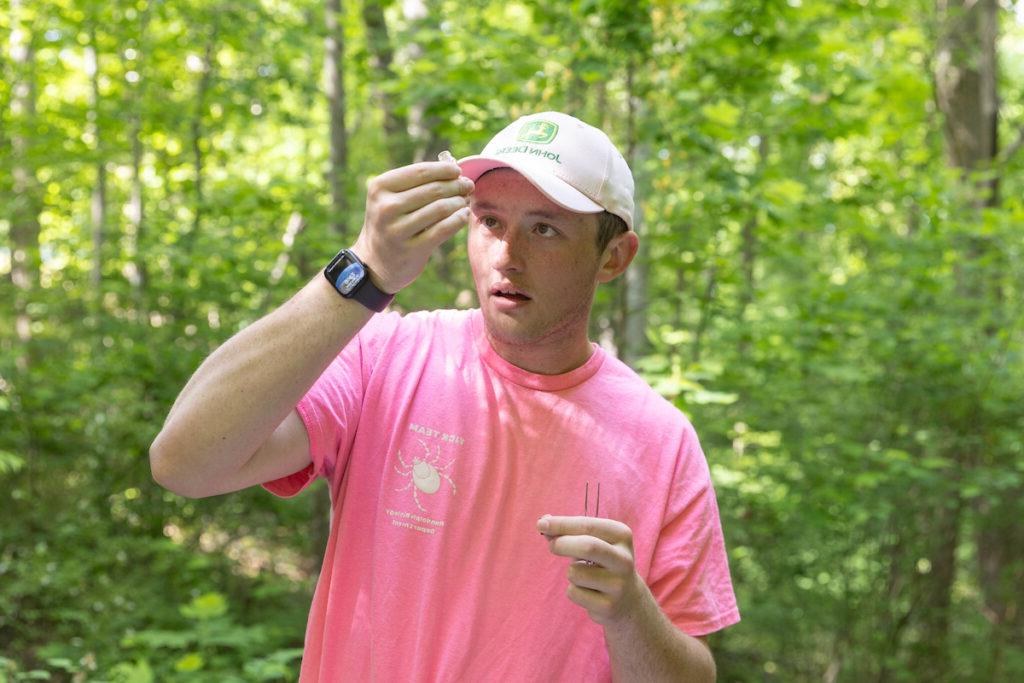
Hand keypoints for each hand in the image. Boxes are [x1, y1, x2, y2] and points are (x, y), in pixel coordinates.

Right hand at [351, 159, 472, 293]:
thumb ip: (417, 183)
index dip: (444, 169)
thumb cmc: (391, 222)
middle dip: (456, 185)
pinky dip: (458, 219)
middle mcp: (386, 207)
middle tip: (467, 186)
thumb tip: (455, 171)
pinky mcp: (411, 249)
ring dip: (459, 202)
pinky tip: (464, 215)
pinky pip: (443, 229)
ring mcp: (398, 230)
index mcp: (380, 188)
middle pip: (433, 189)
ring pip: (441, 208)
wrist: (375, 262)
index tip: (457, 171)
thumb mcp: (391, 198)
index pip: (420, 172)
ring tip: (464, 201)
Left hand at [537, 515, 645, 626]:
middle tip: (550, 545)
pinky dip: (573, 590)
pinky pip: (574, 593)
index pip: (588, 525)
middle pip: (588, 546)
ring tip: (583, 577)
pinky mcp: (608, 606)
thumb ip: (568, 533)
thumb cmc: (602, 563)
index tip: (541, 523)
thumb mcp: (592, 543)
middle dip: (562, 544)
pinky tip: (589, 593)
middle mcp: (624, 559)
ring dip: (570, 572)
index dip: (561, 524)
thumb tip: (543, 524)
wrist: (628, 600)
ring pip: (575, 572)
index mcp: (621, 535)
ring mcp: (618, 584)